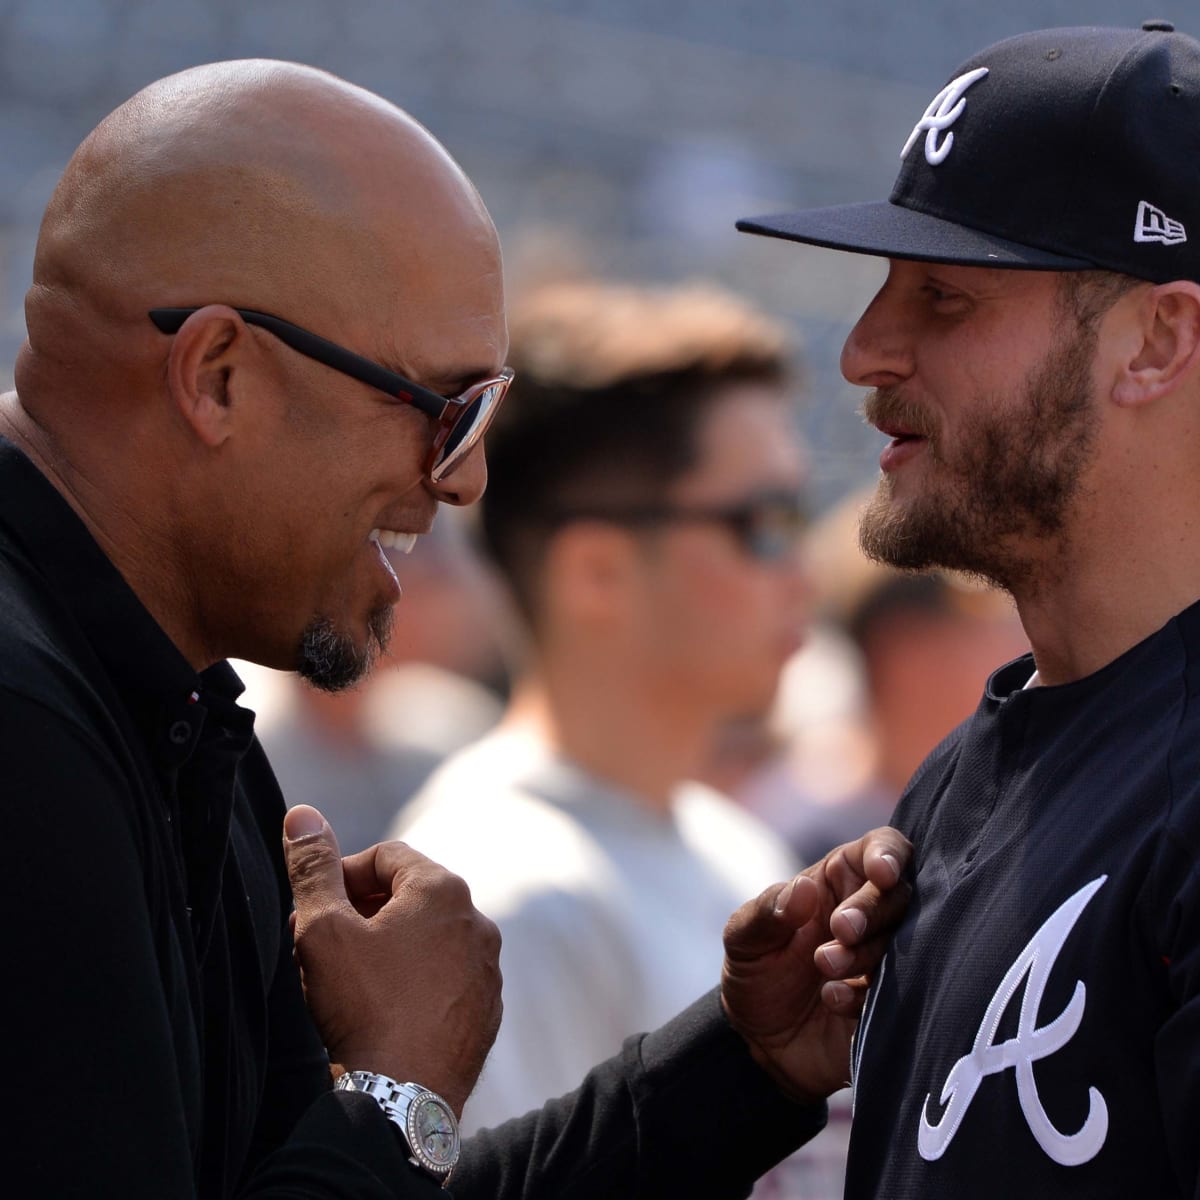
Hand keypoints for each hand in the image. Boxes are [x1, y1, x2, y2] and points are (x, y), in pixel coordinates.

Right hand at [283, 804, 502, 1115]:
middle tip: (320, 944)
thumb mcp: (322, 929)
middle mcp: (477, 921)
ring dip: (387, 948)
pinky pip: (444, 980)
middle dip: (361, 913)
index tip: (312, 908)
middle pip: (409, 896)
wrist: (403, 1097)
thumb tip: (301, 814)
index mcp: (443, 890)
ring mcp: (488, 969)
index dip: (341, 876)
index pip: (386, 857)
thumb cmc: (361, 1005)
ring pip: (427, 941)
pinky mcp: (487, 1010)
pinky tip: (381, 1011)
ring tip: (346, 981)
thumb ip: (312, 867)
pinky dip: (414, 983)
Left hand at [721, 825, 910, 1105]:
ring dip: (866, 953)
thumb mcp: (744, 937)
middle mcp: (871, 914)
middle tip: (841, 930)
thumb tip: (804, 888)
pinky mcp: (892, 1002)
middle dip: (873, 910)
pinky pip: (901, 992)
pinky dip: (866, 995)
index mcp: (839, 881)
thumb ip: (768, 911)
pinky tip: (833, 999)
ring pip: (904, 943)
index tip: (881, 872)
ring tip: (825, 966)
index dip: (889, 854)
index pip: (881, 848)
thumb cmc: (755, 970)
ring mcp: (886, 958)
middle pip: (900, 895)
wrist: (759, 1040)